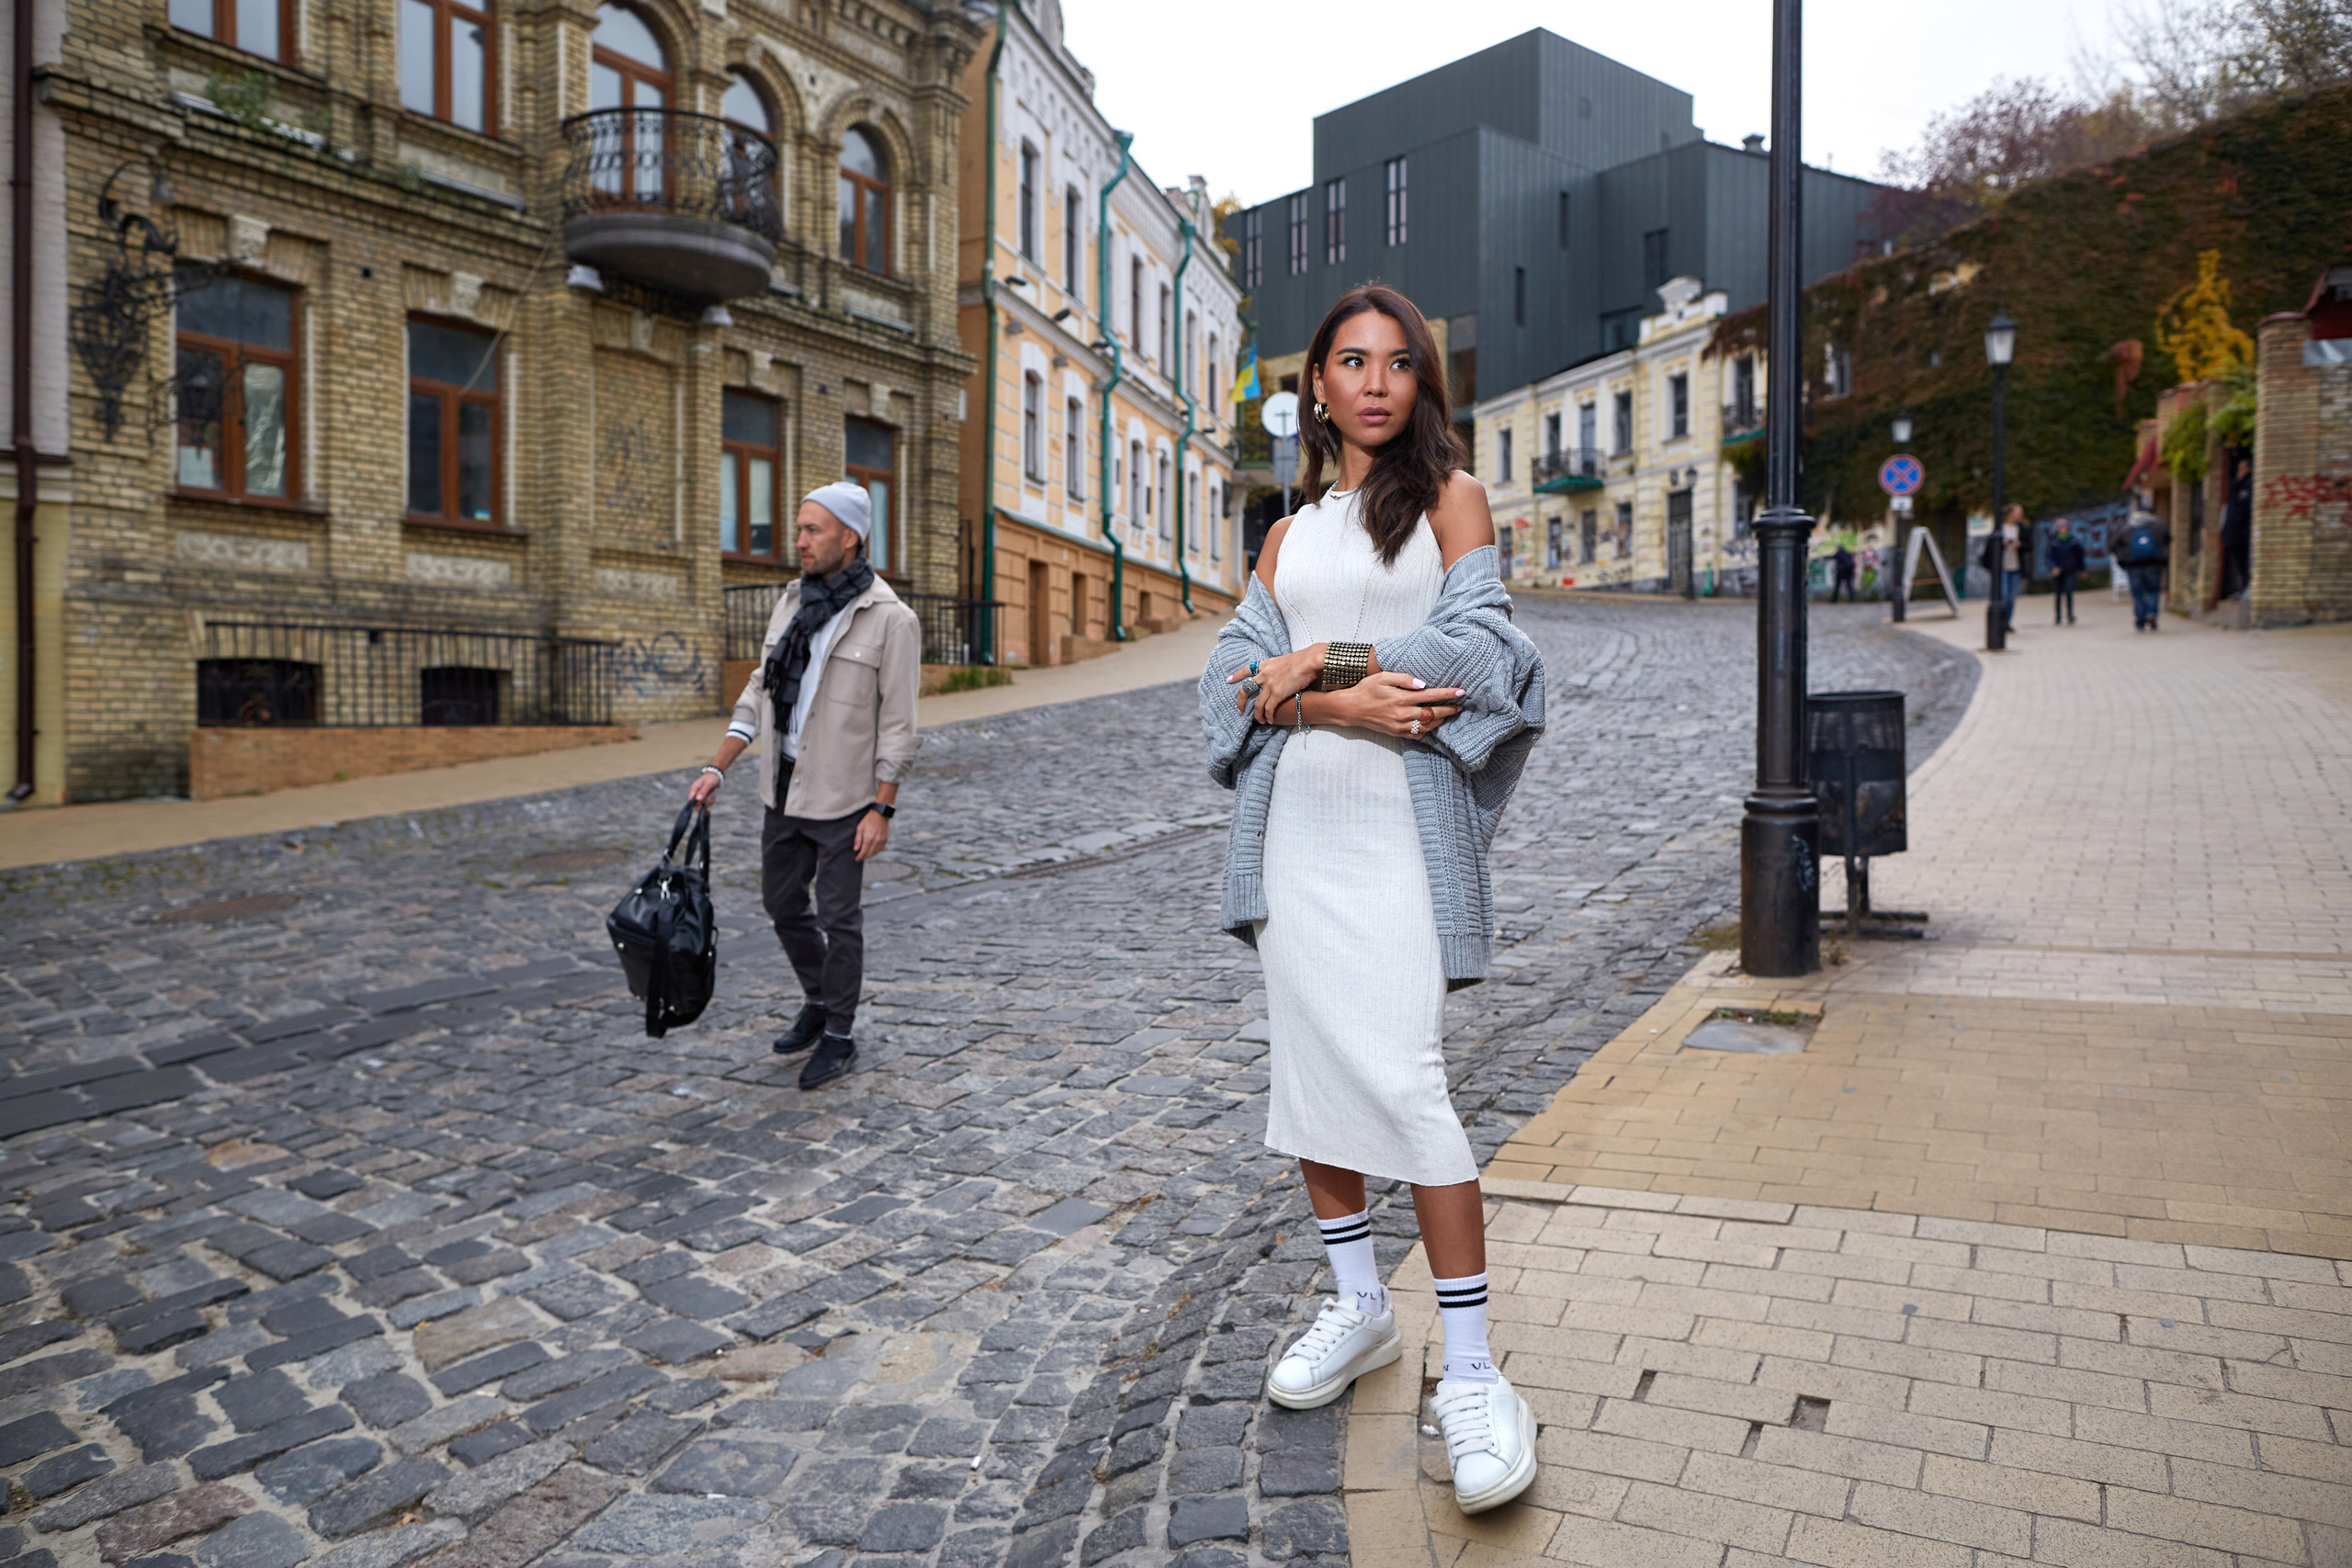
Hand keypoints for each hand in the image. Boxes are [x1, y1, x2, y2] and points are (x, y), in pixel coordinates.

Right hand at [687, 769, 723, 809]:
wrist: (716, 774)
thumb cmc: (711, 777)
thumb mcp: (708, 784)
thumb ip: (703, 791)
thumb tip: (698, 799)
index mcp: (694, 789)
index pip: (690, 800)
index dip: (695, 805)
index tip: (702, 805)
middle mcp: (695, 793)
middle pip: (695, 804)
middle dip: (701, 807)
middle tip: (708, 809)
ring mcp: (700, 794)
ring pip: (701, 804)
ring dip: (706, 805)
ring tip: (712, 801)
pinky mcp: (704, 795)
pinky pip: (705, 802)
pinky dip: (710, 802)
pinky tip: (714, 797)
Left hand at [854, 808, 889, 862]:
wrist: (879, 814)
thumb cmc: (868, 821)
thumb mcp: (860, 828)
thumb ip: (858, 840)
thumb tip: (856, 849)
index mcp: (868, 838)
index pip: (864, 852)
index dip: (860, 857)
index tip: (857, 859)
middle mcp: (876, 841)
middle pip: (870, 854)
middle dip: (864, 857)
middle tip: (860, 858)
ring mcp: (882, 840)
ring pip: (876, 852)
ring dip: (870, 855)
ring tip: (866, 854)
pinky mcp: (885, 839)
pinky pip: (881, 849)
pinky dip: (876, 851)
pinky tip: (873, 850)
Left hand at [1228, 646, 1324, 723]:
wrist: (1309, 660)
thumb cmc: (1302, 659)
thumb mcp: (1284, 660)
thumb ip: (1277, 668)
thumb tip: (1279, 673)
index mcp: (1266, 665)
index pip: (1246, 670)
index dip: (1236, 676)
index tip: (1228, 680)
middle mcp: (1264, 674)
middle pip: (1245, 689)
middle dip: (1240, 702)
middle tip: (1239, 710)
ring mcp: (1270, 684)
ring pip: (1257, 704)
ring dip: (1257, 715)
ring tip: (1260, 721)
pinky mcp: (1278, 693)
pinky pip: (1269, 708)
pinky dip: (1268, 716)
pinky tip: (1270, 720)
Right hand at [1337, 671, 1462, 738]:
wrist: (1351, 708)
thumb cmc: (1367, 689)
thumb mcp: (1383, 677)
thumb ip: (1404, 678)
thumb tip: (1423, 684)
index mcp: (1400, 698)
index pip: (1430, 696)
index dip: (1447, 694)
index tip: (1461, 692)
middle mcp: (1402, 714)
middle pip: (1433, 714)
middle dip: (1449, 710)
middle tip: (1460, 706)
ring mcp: (1399, 726)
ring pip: (1427, 726)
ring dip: (1440, 720)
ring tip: (1448, 714)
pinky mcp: (1396, 733)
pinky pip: (1417, 734)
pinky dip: (1427, 729)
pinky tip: (1431, 723)